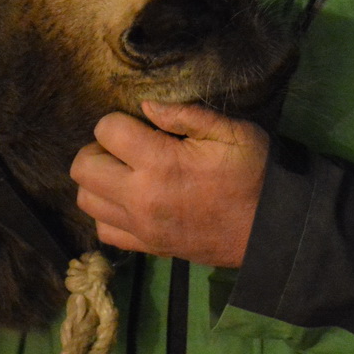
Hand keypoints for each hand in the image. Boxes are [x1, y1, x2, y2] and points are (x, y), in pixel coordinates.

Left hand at [71, 101, 269, 268]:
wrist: (271, 230)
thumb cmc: (255, 174)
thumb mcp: (232, 133)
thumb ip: (186, 115)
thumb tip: (145, 106)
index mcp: (161, 163)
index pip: (106, 131)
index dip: (119, 120)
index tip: (140, 125)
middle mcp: (141, 197)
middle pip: (83, 167)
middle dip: (99, 148)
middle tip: (125, 147)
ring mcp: (141, 227)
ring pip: (86, 200)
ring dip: (99, 181)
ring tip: (125, 173)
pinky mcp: (147, 247)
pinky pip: (103, 231)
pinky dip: (108, 214)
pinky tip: (129, 200)